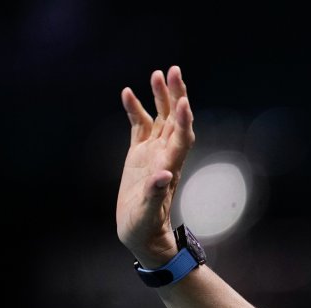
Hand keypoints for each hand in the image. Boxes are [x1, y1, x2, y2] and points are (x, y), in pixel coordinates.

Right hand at [116, 65, 195, 266]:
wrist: (140, 233)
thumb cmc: (145, 227)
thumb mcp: (148, 214)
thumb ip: (155, 194)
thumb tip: (162, 175)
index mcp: (169, 167)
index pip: (181, 138)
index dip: (183, 120)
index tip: (182, 101)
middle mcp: (164, 155)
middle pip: (174, 120)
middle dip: (175, 96)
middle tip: (174, 71)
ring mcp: (152, 153)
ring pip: (160, 118)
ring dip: (159, 97)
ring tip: (156, 74)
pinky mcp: (138, 154)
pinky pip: (140, 126)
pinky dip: (136, 110)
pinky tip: (128, 93)